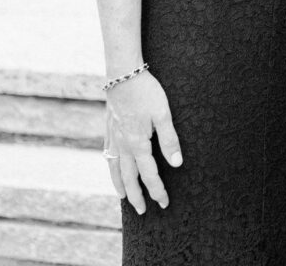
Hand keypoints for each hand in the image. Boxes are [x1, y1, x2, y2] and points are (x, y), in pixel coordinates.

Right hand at [104, 70, 182, 213]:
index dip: (157, 190)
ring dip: (120, 185)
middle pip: (129, 177)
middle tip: (143, 211)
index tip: (164, 203)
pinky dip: (111, 167)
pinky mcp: (109, 127)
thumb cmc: (146, 91)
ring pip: (115, 168)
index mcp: (137, 143)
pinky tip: (113, 167)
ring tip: (124, 198)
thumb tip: (176, 164)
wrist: (123, 73)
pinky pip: (108, 154)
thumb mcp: (163, 114)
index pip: (149, 174)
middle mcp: (123, 144)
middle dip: (137, 196)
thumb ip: (169, 140)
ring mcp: (113, 136)